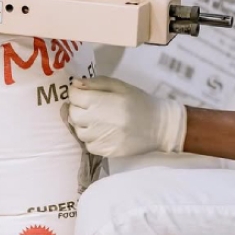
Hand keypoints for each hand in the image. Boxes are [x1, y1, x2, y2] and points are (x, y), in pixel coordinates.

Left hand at [67, 77, 186, 157]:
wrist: (160, 127)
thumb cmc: (140, 102)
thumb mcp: (120, 86)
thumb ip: (96, 83)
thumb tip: (75, 84)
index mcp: (103, 102)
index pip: (74, 96)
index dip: (77, 92)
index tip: (85, 93)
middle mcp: (99, 121)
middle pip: (73, 114)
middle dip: (78, 108)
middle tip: (92, 107)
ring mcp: (101, 139)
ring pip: (78, 131)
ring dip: (84, 125)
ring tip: (100, 121)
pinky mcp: (106, 152)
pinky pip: (88, 145)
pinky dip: (92, 139)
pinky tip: (105, 133)